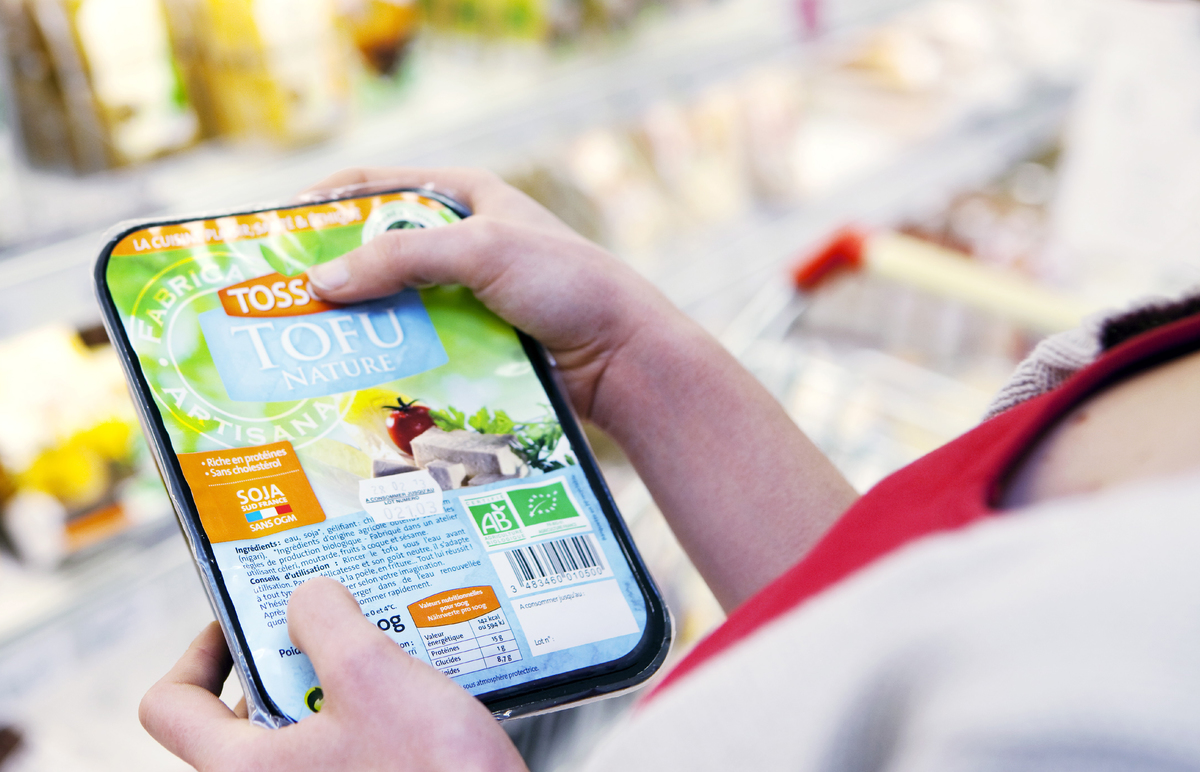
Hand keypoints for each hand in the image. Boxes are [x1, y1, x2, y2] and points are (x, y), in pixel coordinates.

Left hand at [140, 577, 527, 771]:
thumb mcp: (373, 672)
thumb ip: (325, 619)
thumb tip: (307, 598)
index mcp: (244, 771)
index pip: (170, 707)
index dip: (200, 652)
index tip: (244, 624)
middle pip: (239, 717)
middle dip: (286, 663)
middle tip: (330, 631)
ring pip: (296, 735)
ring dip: (331, 689)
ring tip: (380, 659)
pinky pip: (337, 756)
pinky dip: (359, 720)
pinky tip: (406, 698)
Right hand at [301, 167, 856, 609]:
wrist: (624, 357)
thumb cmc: (567, 283)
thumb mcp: (483, 251)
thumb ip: (402, 257)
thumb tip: (322, 281)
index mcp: (467, 196)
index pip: (378, 184)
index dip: (324, 202)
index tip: (273, 232)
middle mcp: (464, 241)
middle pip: (379, 250)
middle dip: (334, 274)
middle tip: (278, 303)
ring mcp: (470, 294)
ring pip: (396, 304)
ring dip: (358, 324)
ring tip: (304, 348)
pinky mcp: (477, 339)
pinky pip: (420, 343)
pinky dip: (389, 356)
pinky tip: (355, 378)